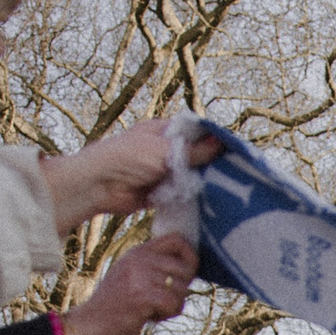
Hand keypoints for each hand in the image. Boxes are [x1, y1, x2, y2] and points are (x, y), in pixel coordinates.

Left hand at [38, 119, 221, 234]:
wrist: (98, 186)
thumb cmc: (126, 158)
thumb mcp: (164, 150)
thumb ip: (194, 151)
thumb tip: (221, 143)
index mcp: (163, 131)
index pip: (195, 132)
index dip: (214, 140)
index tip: (235, 151)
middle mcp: (164, 149)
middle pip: (196, 155)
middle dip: (212, 164)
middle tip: (237, 174)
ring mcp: (163, 171)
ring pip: (191, 176)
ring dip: (203, 183)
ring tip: (229, 190)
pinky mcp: (161, 192)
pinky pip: (182, 193)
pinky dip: (192, 197)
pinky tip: (211, 202)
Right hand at [61, 235, 195, 334]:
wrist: (90, 324)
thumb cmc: (115, 305)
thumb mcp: (131, 275)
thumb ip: (154, 266)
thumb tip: (189, 266)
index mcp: (138, 251)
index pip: (177, 239)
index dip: (190, 256)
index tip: (186, 275)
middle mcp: (139, 259)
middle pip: (185, 268)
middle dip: (182, 290)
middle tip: (163, 301)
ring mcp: (139, 276)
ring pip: (182, 289)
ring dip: (173, 305)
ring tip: (152, 309)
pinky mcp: (142, 295)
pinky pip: (174, 304)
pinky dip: (167, 315)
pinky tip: (150, 317)